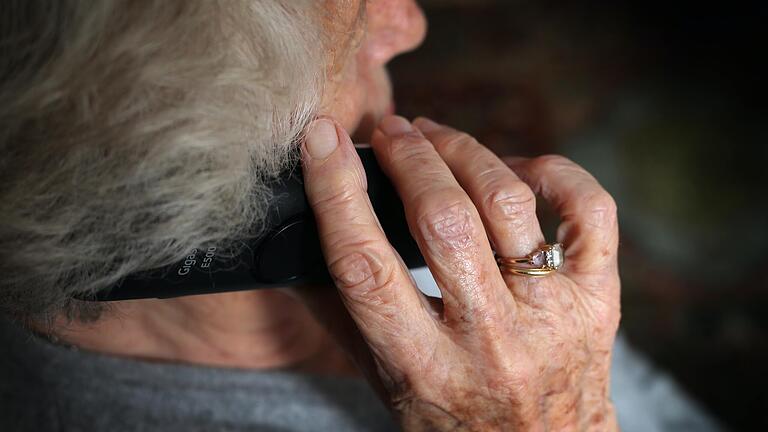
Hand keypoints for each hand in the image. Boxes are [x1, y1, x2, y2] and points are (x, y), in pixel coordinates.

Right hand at [298, 115, 620, 430]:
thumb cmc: (454, 420)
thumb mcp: (386, 382)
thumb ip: (340, 319)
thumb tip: (292, 253)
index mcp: (423, 366)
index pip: (366, 265)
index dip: (338, 191)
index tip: (322, 139)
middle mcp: (490, 340)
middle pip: (443, 220)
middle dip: (409, 157)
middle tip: (391, 129)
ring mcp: (552, 315)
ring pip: (507, 201)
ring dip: (464, 151)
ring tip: (436, 137)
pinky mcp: (597, 297)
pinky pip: (587, 210)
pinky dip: (553, 171)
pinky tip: (517, 168)